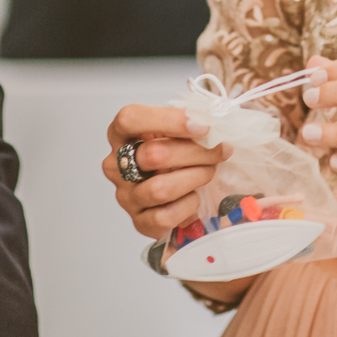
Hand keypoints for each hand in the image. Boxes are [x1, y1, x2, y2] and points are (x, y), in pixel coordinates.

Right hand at [102, 104, 228, 239]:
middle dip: (195, 152)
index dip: (169, 120)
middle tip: (220, 151)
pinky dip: (188, 205)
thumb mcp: (178, 129)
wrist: (178, 191)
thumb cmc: (177, 152)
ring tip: (209, 171)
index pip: (130, 119)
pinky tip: (194, 196)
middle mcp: (116, 165)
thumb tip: (212, 114)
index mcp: (121, 134)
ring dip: (195, 178)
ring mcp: (126, 196)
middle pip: (153, 155)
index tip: (203, 127)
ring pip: (160, 188)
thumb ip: (190, 118)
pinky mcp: (139, 222)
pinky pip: (165, 216)